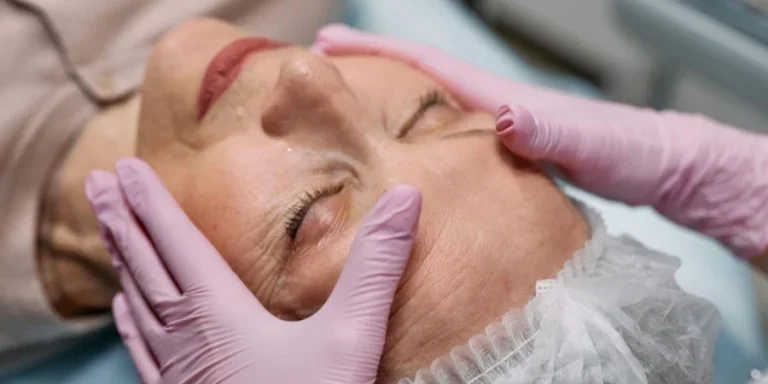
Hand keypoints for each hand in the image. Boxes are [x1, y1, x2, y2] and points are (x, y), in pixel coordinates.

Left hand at [84, 158, 421, 383]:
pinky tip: (122, 310)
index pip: (176, 242)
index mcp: (218, 312)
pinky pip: (142, 348)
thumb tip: (407, 196)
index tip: (123, 168)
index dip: (151, 202)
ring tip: (107, 230)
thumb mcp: (351, 336)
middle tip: (96, 183)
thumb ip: (375, 267)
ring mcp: (176, 371)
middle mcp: (186, 337)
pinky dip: (128, 320)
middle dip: (121, 220)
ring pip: (137, 303)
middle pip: (144, 266)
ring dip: (121, 262)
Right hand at [313, 24, 767, 258]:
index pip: (428, 64)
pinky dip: (416, 133)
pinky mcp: (507, 152)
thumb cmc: (628, 152)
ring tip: (348, 108)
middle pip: (418, 79)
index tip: (330, 42)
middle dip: (369, 69)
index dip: (378, 51)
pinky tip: (406, 153)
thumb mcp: (589, 143)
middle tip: (322, 69)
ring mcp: (500, 127)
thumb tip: (503, 114)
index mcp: (499, 97)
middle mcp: (494, 106)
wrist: (658, 165)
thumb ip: (549, 129)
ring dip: (387, 99)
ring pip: (428, 109)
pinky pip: (446, 137)